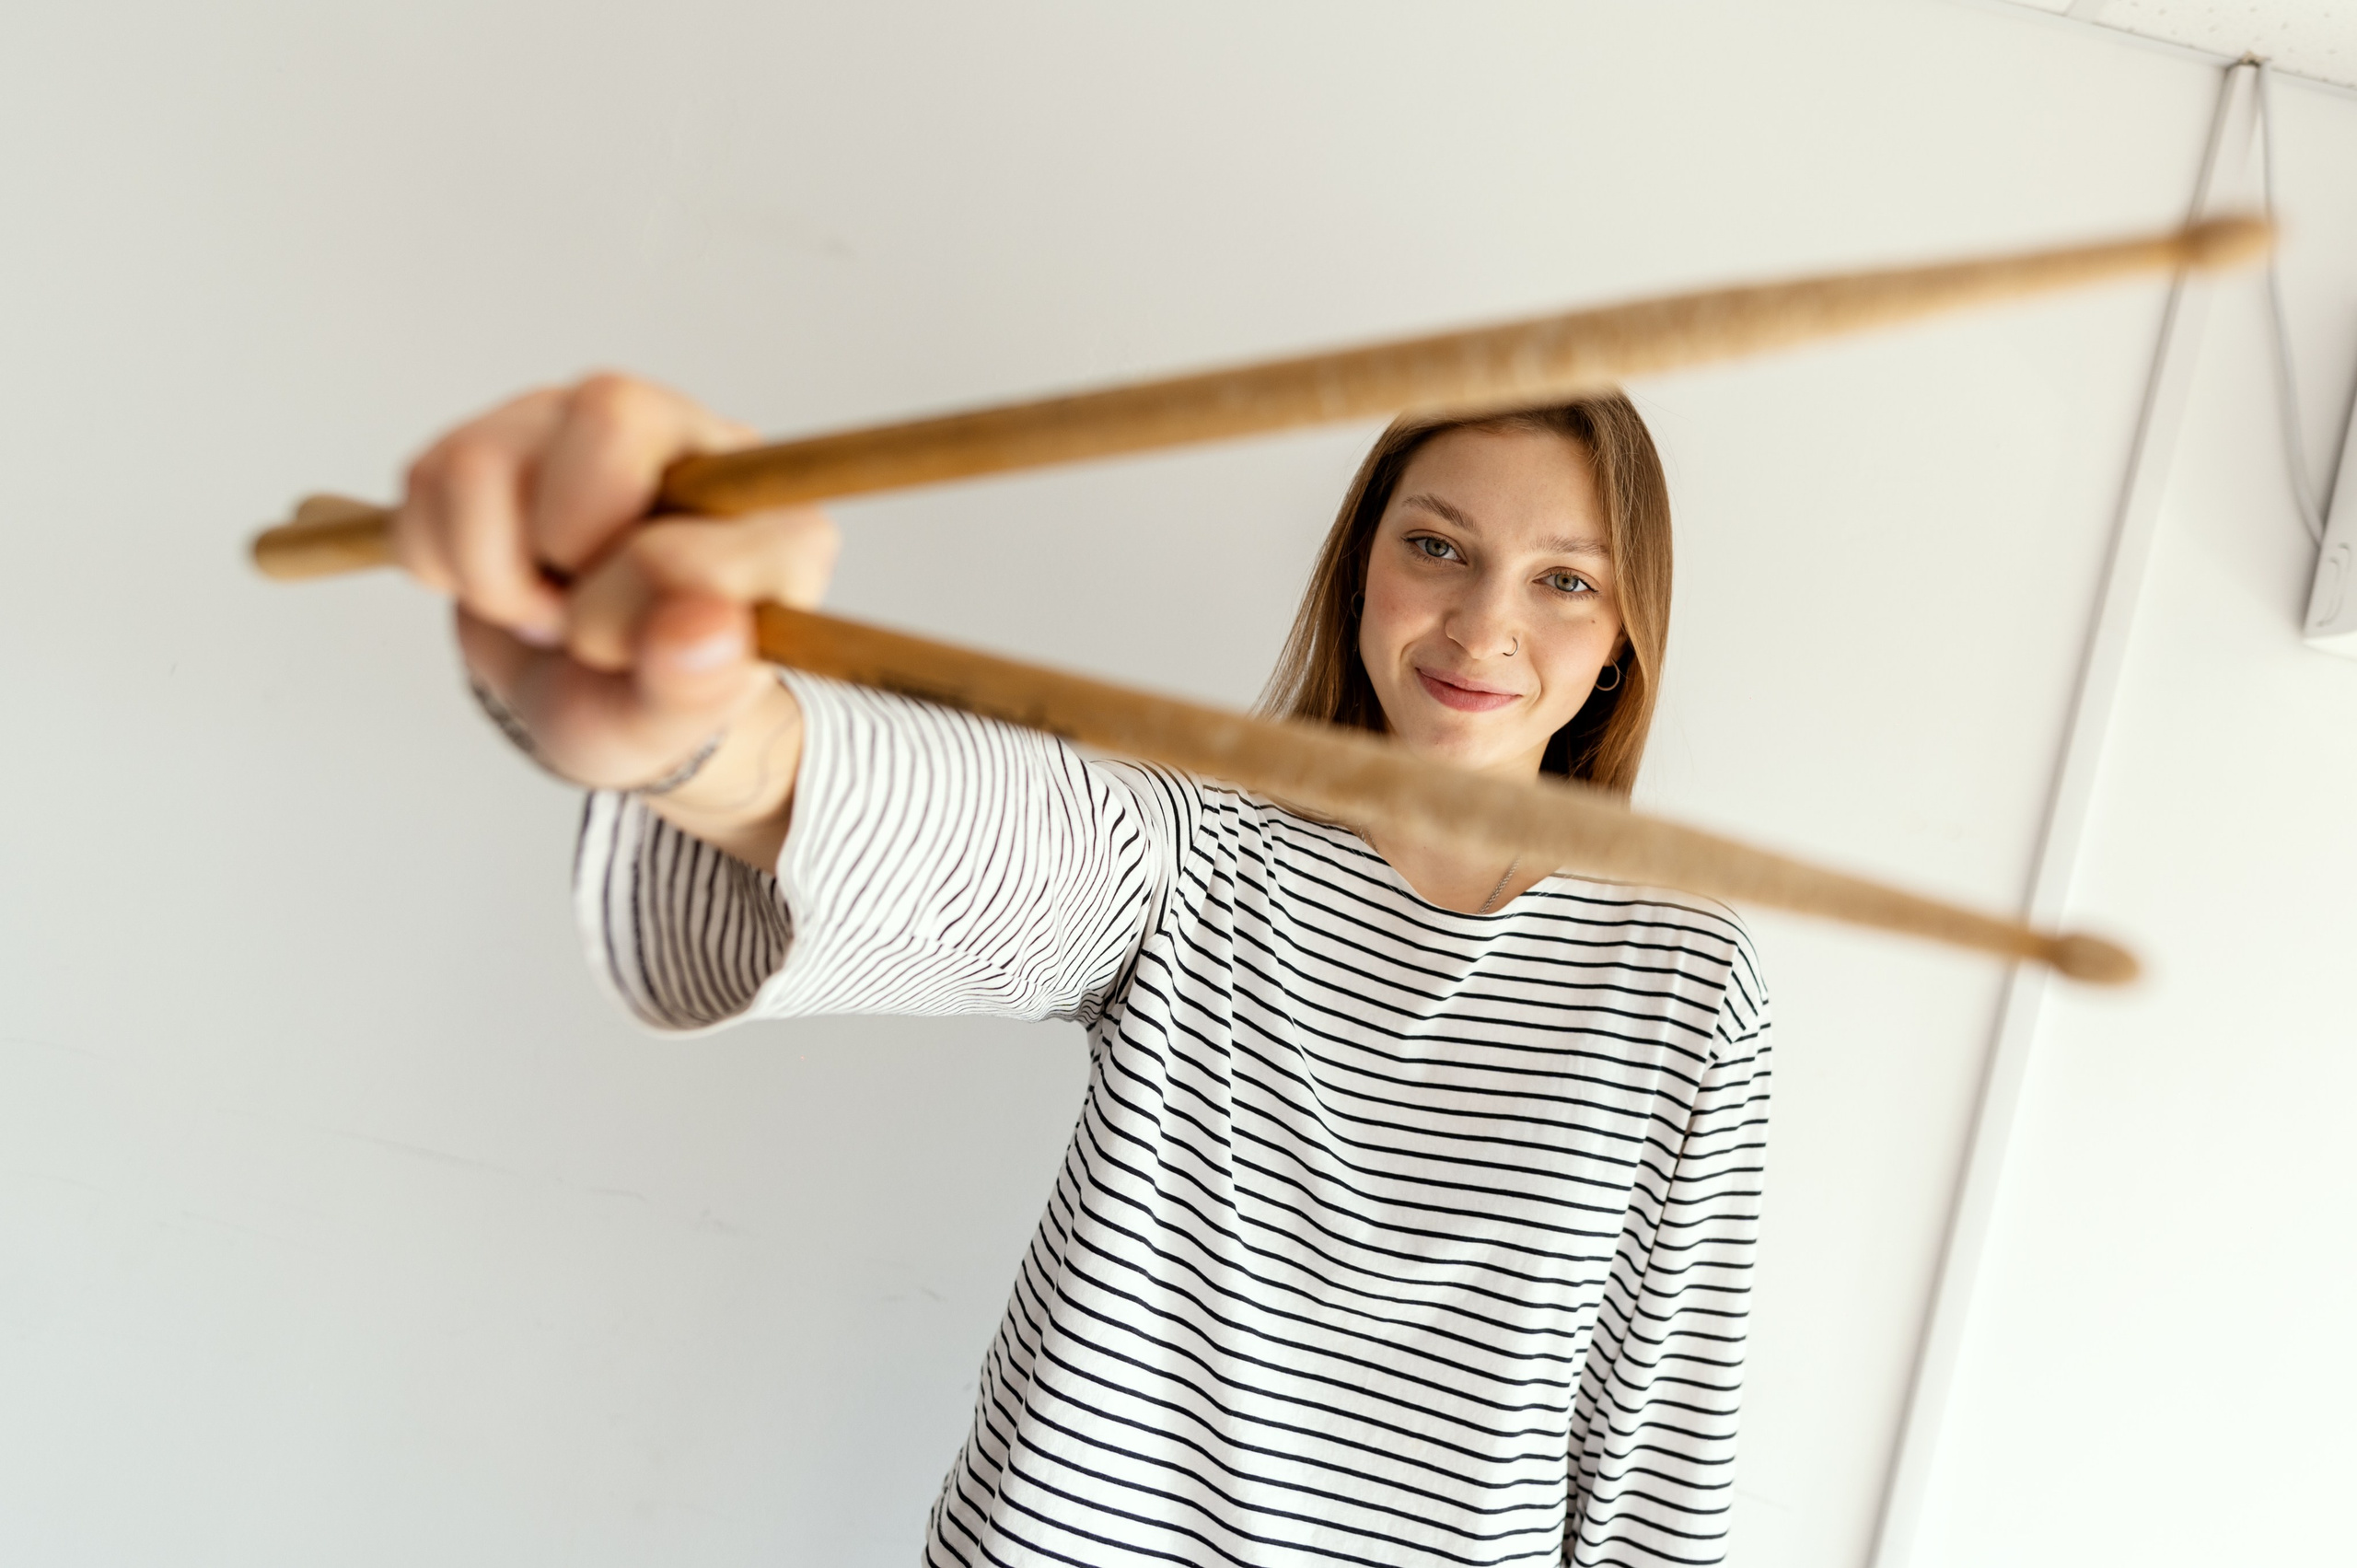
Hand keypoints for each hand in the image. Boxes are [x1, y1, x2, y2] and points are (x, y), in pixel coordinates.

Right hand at [393, 373, 836, 865]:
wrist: (579, 697)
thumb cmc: (643, 699)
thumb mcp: (670, 722)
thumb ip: (695, 685)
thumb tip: (703, 625)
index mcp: (769, 512)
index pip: (695, 525)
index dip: (637, 607)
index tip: (640, 651)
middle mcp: (690, 441)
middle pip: (612, 414)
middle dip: (565, 550)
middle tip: (579, 620)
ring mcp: (590, 427)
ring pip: (488, 458)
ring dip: (494, 572)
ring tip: (539, 608)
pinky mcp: (502, 436)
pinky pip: (430, 479)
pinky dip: (442, 558)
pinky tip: (500, 582)